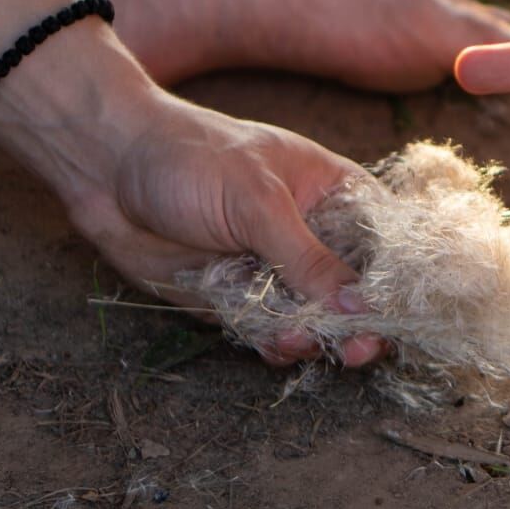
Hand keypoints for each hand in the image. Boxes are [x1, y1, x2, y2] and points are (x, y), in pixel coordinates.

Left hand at [0, 47, 387, 366]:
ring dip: (314, 337)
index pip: (389, 243)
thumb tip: (363, 307)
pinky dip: (275, 344)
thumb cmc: (192, 159)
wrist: (106, 169)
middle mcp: (315, 237)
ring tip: (299, 342)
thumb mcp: (259, 202)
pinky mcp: (240, 298)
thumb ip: (309, 259)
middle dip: (361, 323)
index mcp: (338, 196)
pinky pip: (270, 332)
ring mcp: (278, 269)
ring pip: (315, 318)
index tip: (403, 316)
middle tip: (361, 349)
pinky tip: (275, 345)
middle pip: (358, 291)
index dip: (401, 281)